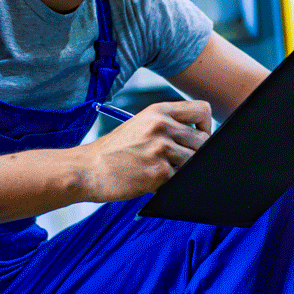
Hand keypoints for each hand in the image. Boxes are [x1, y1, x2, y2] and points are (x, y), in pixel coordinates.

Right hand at [79, 100, 212, 201]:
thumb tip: (202, 138)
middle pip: (204, 140)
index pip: (202, 110)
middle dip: (198, 154)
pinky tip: (156, 181)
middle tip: (180, 161)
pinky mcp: (159, 173)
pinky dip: (173, 183)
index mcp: (158, 111)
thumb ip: (169, 125)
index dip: (206, 126)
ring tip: (164, 171)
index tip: (198, 137)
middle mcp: (161, 126)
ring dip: (185, 170)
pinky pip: (182, 179)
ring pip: (195, 161)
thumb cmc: (114, 150)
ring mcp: (161, 149)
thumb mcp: (140, 124)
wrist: (87, 169)